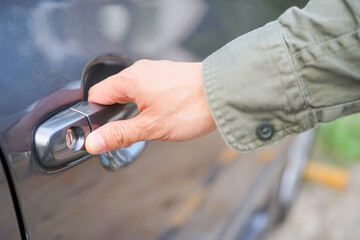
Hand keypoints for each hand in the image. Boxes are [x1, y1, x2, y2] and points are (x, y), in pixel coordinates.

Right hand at [85, 60, 215, 153]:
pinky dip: (150, 100)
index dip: (97, 114)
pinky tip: (163, 112)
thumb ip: (120, 134)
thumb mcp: (151, 127)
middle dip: (117, 112)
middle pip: (114, 91)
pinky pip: (149, 87)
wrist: (224, 93)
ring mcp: (156, 70)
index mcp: (130, 80)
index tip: (104, 129)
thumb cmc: (191, 107)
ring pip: (133, 90)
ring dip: (135, 107)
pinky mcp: (169, 74)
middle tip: (131, 130)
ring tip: (150, 123)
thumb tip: (94, 142)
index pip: (97, 94)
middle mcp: (141, 70)